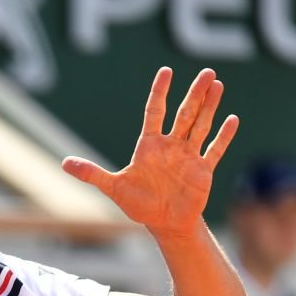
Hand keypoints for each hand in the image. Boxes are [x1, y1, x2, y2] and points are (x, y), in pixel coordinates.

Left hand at [62, 67, 238, 240]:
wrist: (162, 223)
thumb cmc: (139, 204)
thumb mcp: (113, 187)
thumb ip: (92, 174)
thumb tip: (64, 164)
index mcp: (149, 146)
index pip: (155, 112)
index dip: (160, 92)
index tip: (166, 71)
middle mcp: (171, 146)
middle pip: (184, 114)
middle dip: (194, 94)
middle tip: (206, 72)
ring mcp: (188, 156)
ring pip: (201, 126)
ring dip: (210, 107)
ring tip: (217, 84)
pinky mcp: (203, 170)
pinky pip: (214, 150)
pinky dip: (223, 136)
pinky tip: (232, 119)